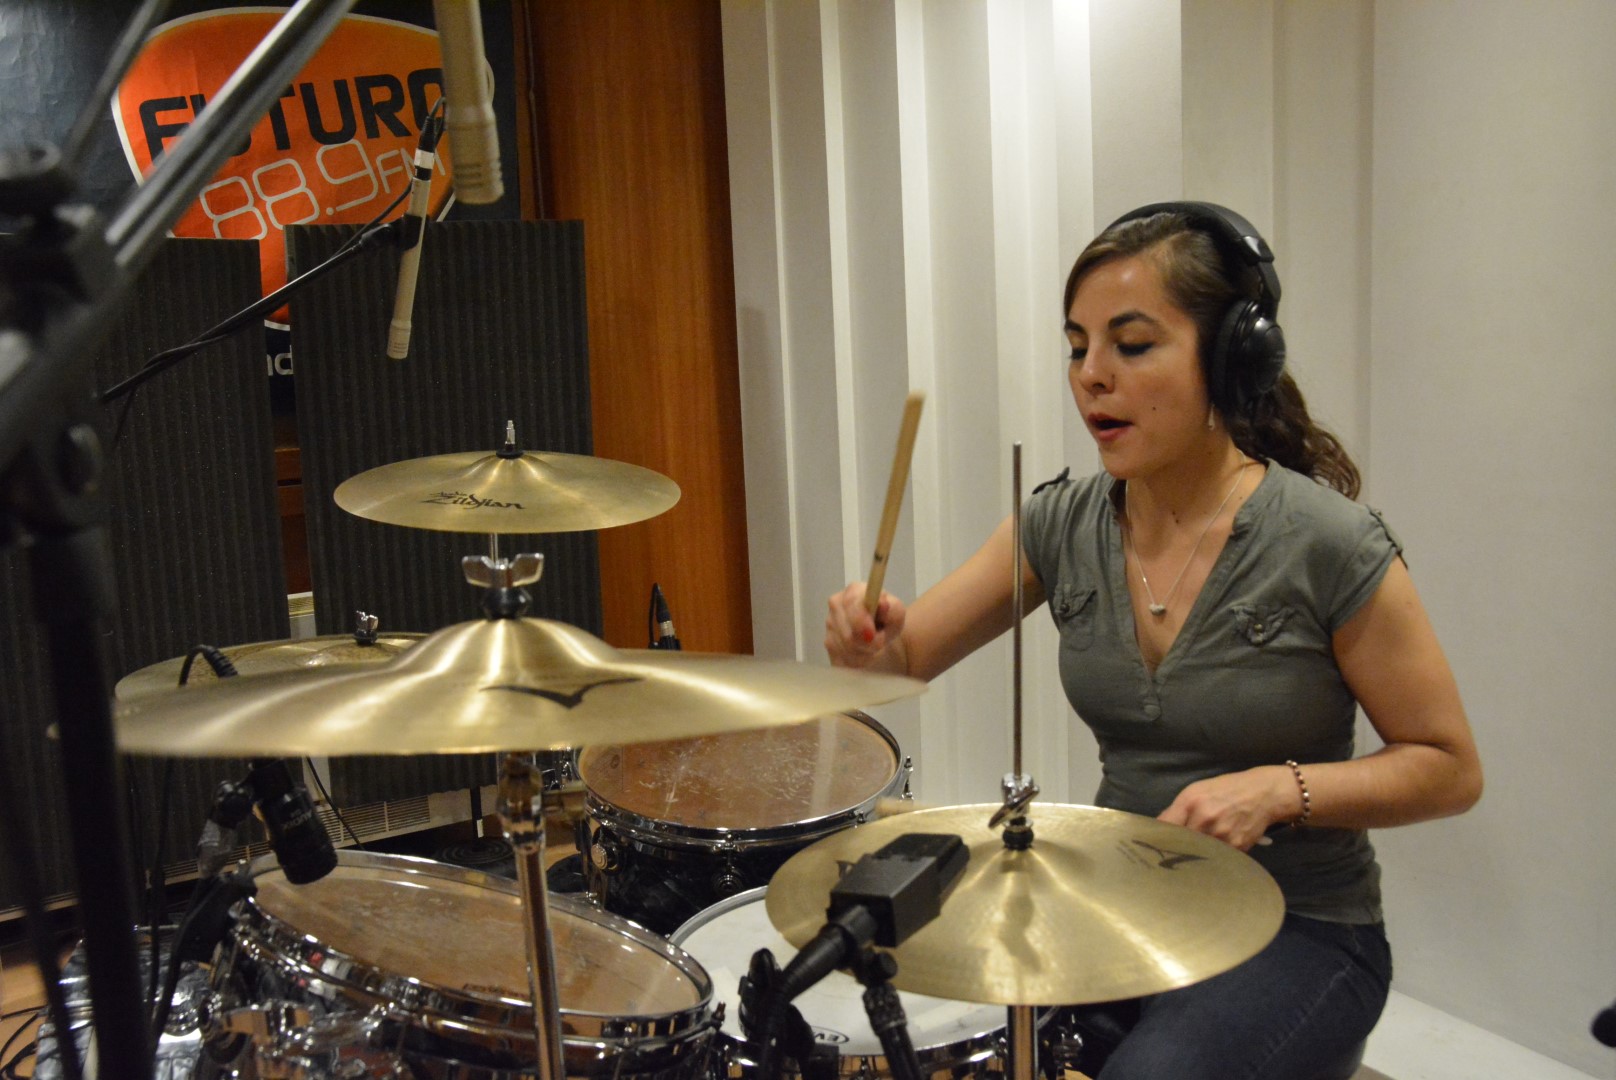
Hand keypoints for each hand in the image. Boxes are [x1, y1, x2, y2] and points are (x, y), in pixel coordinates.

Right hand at [824, 583, 907, 670]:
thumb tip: (883, 604)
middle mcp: (836, 605)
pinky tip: (864, 652)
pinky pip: (843, 660)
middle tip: (880, 640)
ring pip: (846, 650)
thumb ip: (892, 608)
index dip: (860, 621)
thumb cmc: (887, 619)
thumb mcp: (897, 613)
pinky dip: (858, 660)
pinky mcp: (828, 644)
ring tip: (873, 645)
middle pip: (848, 634)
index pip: (851, 605)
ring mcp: (829, 625)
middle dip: (868, 643)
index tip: (872, 634)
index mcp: (853, 592)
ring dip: (865, 652)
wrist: (880, 631)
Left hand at [1156, 766, 1297, 850]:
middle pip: (1180, 844)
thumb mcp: (1197, 790)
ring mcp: (1221, 835)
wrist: (1262, 794)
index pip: (1165, 827)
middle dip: (1175, 850)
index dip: (1158, 839)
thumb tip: (1159, 828)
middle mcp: (1204, 819)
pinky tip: (1211, 856)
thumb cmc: (1226, 790)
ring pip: (1198, 854)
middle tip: (1172, 856)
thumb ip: (1177, 810)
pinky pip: (1217, 859)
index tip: (1154, 847)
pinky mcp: (1236, 848)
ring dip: (1194, 857)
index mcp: (1191, 802)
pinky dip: (1212, 859)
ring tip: (1192, 857)